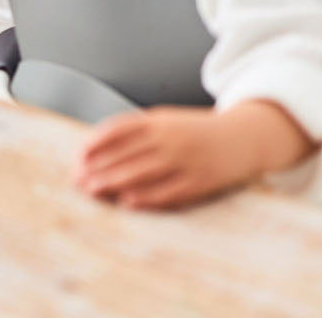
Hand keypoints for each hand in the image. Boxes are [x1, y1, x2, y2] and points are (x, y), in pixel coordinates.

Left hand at [73, 104, 286, 209]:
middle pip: (127, 153)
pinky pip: (168, 191)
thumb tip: (99, 148)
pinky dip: (146, 197)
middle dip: (99, 167)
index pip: (120, 129)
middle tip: (77, 179)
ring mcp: (185, 160)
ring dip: (114, 182)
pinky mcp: (199, 181)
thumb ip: (138, 131)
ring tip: (93, 190)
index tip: (79, 155)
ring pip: (143, 173)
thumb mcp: (167, 120)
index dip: (97, 142)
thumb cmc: (196, 131)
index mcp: (160, 120)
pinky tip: (127, 202)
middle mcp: (171, 138)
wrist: (244, 137)